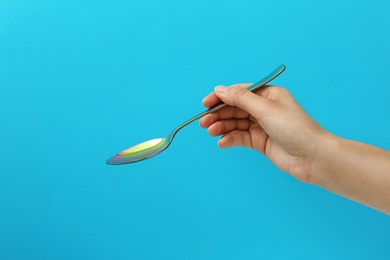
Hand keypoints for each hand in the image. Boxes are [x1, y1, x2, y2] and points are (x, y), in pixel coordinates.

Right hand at [200, 84, 328, 182]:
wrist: (312, 157)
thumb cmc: (294, 128)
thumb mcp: (265, 109)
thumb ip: (240, 99)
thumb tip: (220, 89)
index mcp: (268, 95)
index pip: (239, 92)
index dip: (221, 97)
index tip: (205, 103)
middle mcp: (264, 109)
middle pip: (235, 108)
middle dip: (218, 114)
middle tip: (203, 122)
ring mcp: (261, 126)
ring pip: (235, 123)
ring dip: (222, 127)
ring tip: (210, 132)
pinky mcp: (260, 142)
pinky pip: (240, 137)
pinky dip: (230, 139)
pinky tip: (222, 142)